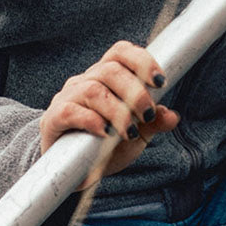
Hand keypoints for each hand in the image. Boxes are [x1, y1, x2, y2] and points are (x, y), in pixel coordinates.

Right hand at [39, 40, 178, 188]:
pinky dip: (92, 120)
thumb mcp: (135, 135)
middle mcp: (86, 80)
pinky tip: (105, 133)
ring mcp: (68, 97)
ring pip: (93, 89)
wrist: (73, 172)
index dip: (141, 60)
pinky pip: (70, 111)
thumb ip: (153, 123)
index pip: (121, 52)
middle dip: (135, 91)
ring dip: (117, 110)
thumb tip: (173, 116)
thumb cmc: (105, 145)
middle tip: (148, 114)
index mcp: (106, 76)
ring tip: (129, 131)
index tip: (160, 81)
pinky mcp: (53, 119)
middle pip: (110, 69)